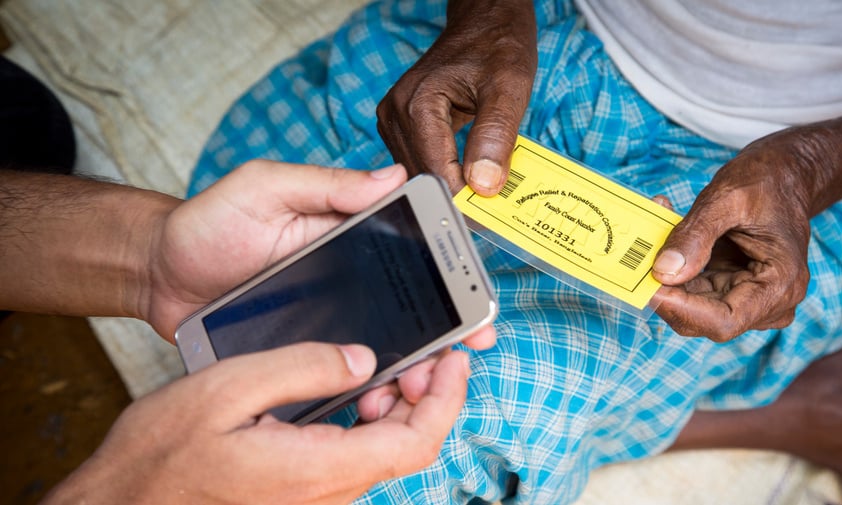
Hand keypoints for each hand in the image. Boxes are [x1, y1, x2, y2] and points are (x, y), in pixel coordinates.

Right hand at [41, 342, 472, 504]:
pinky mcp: (301, 492)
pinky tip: (356, 393)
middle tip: (424, 353)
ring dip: (399, 408)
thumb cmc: (160, 456)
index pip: (416, 442)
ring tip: (389, 367)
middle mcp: (327, 493)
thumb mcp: (228, 389)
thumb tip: (363, 359)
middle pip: (408, 447)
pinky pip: (356, 457)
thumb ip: (303, 368)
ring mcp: (316, 498)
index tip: (455, 359)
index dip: (447, 398)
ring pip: (384, 452)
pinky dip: (370, 422)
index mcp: (318, 468)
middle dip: (428, 395)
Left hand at [143, 159, 494, 410]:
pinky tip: (371, 399)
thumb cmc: (210, 223)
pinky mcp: (305, 349)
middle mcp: (350, 276)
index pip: (415, 251)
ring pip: (384, 343)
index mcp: (350, 233)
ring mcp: (330, 316)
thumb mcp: (265, 188)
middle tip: (464, 351)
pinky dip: (363, 385)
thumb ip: (325, 183)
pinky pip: (342, 369)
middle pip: (412, 305)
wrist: (159, 275)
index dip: (451, 274)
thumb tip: (393, 175)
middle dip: (445, 329)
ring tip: (415, 384)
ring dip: (409, 364)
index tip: (476, 298)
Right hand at [376, 0, 536, 195]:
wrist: (484, 21)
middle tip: (489, 212)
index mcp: (416, 104)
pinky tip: (466, 175)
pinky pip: (419, 161)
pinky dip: (443, 173)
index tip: (489, 219)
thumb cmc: (498, 45)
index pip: (435, 173)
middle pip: (422, 178)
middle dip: (456, 196)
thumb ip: (495, 136)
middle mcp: (395, 114)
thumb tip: (484, 185)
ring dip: (449, 187)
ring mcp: (393, 120)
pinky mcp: (400, 125)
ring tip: (480, 193)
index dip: (462, 200)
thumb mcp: (509, 87)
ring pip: (419, 174)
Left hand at [651, 133, 813, 340]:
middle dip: (668, 291)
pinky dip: (675, 266)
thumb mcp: (726, 199)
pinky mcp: (731, 288)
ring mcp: (750, 297)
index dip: (682, 310)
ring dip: (668, 275)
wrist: (785, 174)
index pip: (725, 321)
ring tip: (655, 230)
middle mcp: (769, 301)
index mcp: (780, 284)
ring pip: (693, 305)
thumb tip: (664, 272)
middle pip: (705, 318)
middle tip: (638, 259)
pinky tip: (665, 233)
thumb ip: (695, 237)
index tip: (649, 288)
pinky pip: (694, 288)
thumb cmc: (766, 181)